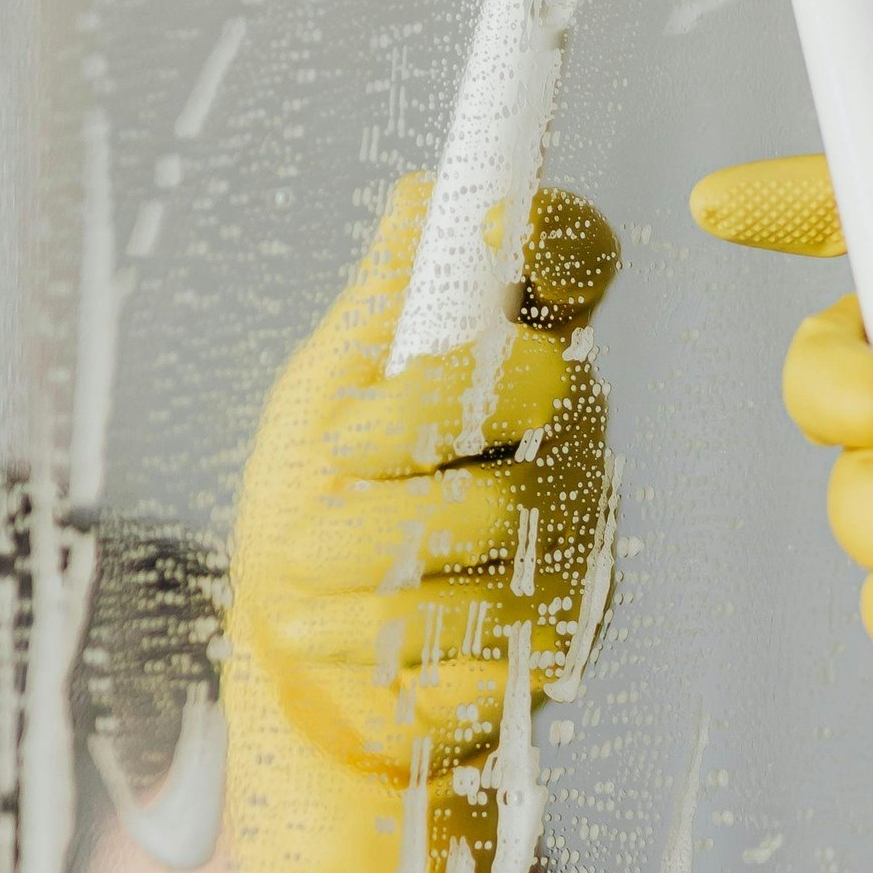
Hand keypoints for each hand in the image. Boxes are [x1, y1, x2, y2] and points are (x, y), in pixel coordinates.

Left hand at [223, 178, 615, 872]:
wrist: (299, 680)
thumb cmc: (309, 516)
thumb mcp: (319, 392)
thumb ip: (384, 305)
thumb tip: (426, 193)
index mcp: (509, 345)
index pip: (574, 259)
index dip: (552, 239)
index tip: (502, 250)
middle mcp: (564, 428)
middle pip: (536, 378)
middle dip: (413, 418)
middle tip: (336, 458)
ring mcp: (573, 532)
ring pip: (499, 509)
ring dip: (371, 546)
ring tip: (307, 574)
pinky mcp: (563, 632)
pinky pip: (488, 620)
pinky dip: (387, 631)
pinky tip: (348, 636)